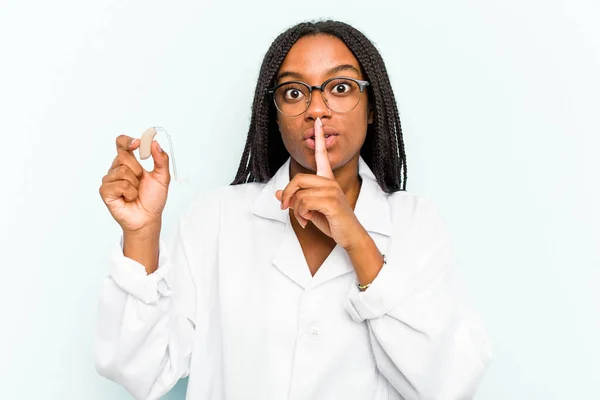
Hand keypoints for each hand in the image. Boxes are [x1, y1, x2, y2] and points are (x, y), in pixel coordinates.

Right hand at [99, 134, 170, 233]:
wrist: (148, 218)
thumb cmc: (153, 198)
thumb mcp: (162, 177)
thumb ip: (161, 159)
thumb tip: (154, 143)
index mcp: (129, 162)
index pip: (121, 143)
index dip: (127, 141)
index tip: (137, 143)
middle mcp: (117, 168)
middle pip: (122, 155)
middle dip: (137, 168)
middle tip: (141, 181)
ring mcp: (110, 180)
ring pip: (122, 170)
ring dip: (135, 183)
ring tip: (135, 192)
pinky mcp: (106, 191)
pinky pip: (120, 185)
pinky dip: (130, 192)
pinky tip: (129, 198)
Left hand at [275, 117, 366, 249]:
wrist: (349, 235)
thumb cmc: (332, 221)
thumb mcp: (309, 209)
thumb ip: (296, 199)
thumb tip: (278, 194)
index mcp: (327, 179)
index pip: (322, 155)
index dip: (320, 137)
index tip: (318, 122)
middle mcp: (330, 181)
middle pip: (298, 179)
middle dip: (288, 195)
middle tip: (285, 207)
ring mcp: (332, 190)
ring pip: (299, 194)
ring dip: (296, 210)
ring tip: (304, 218)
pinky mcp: (331, 201)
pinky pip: (304, 203)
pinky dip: (301, 214)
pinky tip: (308, 220)